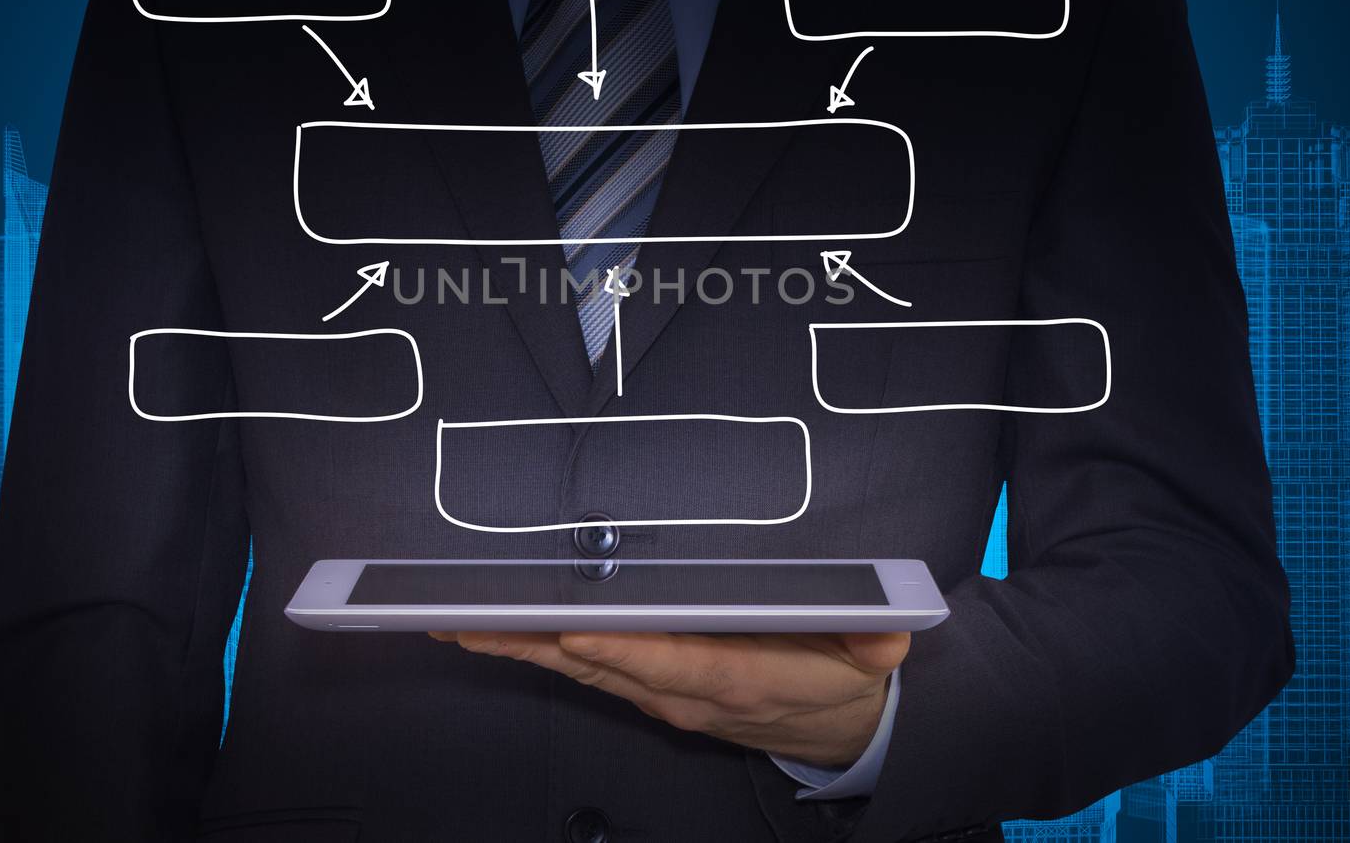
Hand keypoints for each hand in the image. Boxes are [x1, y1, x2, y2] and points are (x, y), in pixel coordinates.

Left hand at [431, 630, 908, 767]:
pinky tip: (502, 635)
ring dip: (521, 647)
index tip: (575, 632)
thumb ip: (875, 643)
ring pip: (581, 670)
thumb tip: (886, 632)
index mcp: (736, 679)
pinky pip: (585, 672)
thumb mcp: (872, 660)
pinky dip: (539, 651)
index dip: (622, 649)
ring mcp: (661, 697)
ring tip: (463, 622)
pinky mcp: (650, 692)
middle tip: (474, 619)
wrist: (837, 729)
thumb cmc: (840, 679)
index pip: (670, 662)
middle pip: (601, 666)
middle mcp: (685, 693)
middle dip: (536, 643)